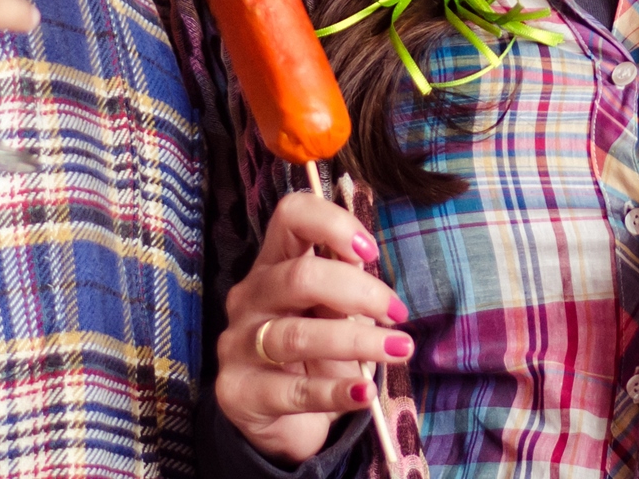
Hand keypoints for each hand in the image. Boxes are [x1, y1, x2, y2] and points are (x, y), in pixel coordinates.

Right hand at [215, 193, 412, 464]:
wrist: (283, 421)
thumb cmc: (315, 356)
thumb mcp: (332, 315)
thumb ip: (346, 289)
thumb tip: (371, 269)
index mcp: (273, 265)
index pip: (290, 217)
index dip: (332, 224)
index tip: (370, 250)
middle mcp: (249, 297)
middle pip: (299, 277)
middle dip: (359, 291)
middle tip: (397, 312)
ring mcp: (239, 345)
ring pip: (297, 336)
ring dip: (357, 341)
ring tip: (399, 350)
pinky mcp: (240, 392)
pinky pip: (294, 391)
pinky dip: (335, 391)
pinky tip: (365, 393)